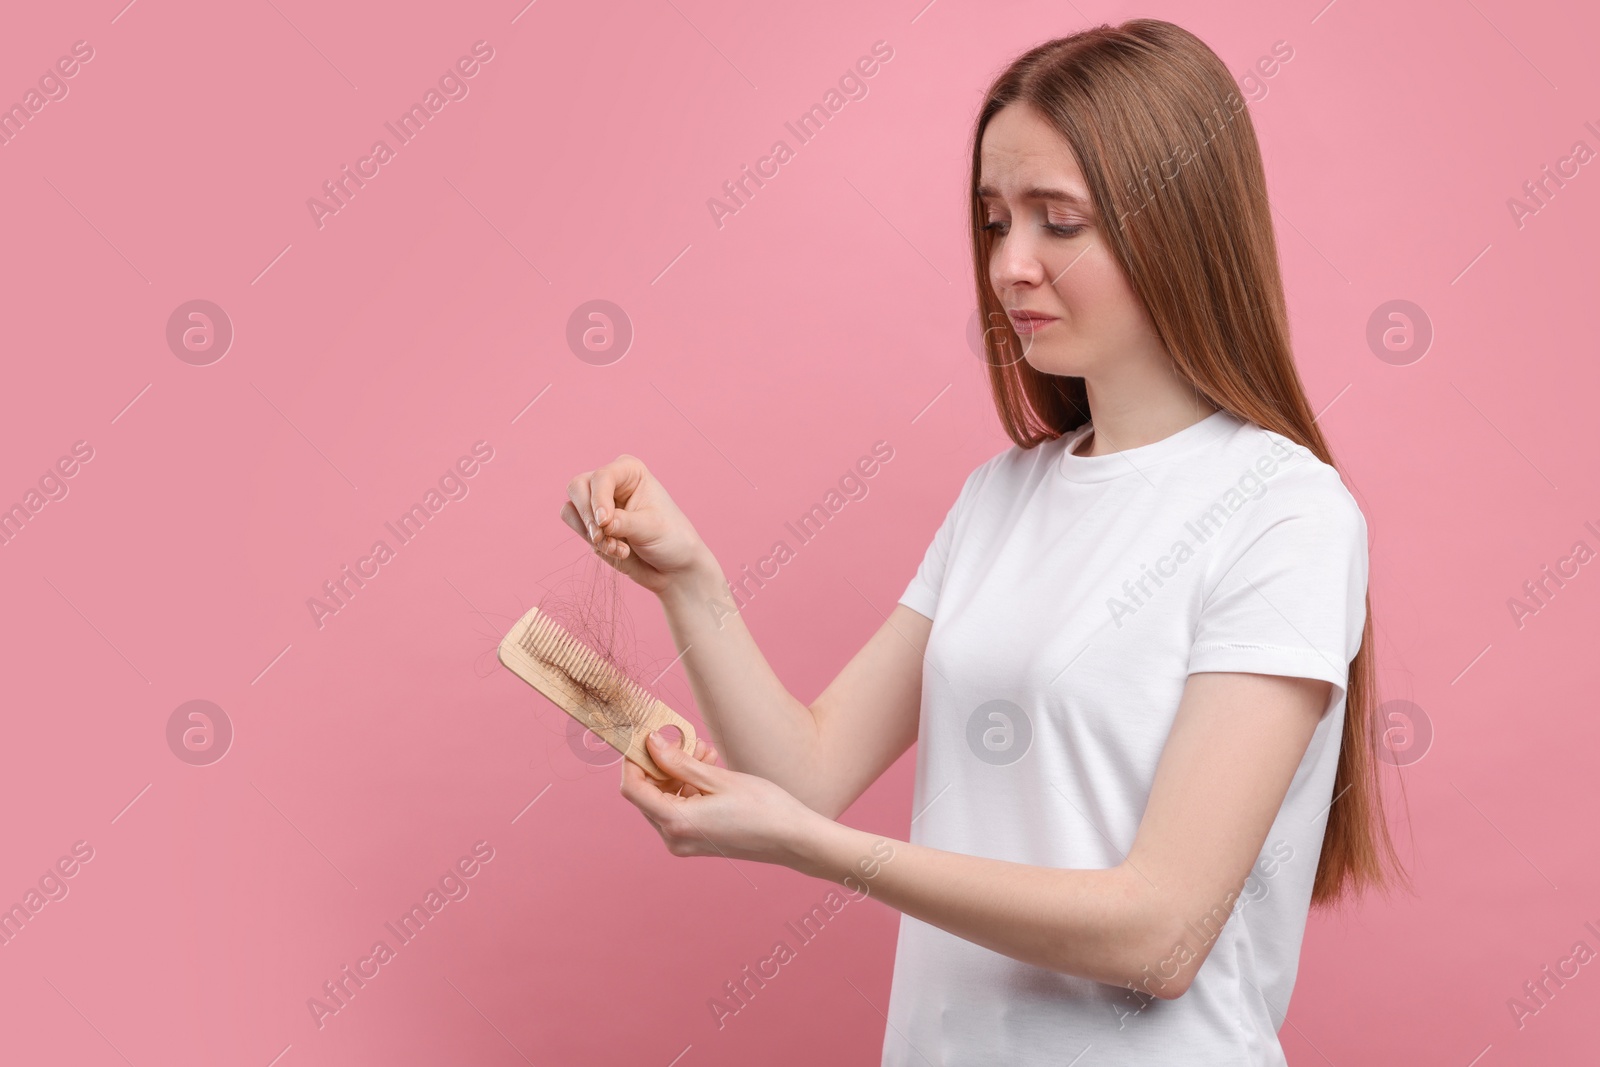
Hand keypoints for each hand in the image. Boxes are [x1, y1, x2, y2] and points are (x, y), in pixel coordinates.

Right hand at [561, 454, 715, 595]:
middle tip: (601, 536)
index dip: (599, 499)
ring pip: (571, 508)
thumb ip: (622, 523)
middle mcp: (611, 484)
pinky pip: (575, 528)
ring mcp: (599, 505)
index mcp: (630, 472)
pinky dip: (590, 541)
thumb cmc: (672, 539)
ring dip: (589, 532)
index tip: (605, 522)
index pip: (602, 476)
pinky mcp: (592, 526)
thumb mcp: (651, 528)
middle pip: (577, 487)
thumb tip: (599, 524)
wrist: (673, 568)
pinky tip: (616, 550)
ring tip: (616, 547)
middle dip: (587, 516)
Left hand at [621, 731, 822, 869]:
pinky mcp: (696, 841)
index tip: (645, 737)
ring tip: (706, 753)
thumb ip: (679, 762)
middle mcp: (673, 838)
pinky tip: (709, 770)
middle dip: (661, 763)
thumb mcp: (718, 778)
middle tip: (687, 741)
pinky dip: (688, 787)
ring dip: (678, 773)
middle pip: (647, 793)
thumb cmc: (762, 808)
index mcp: (676, 822)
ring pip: (663, 799)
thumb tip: (651, 743)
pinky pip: (679, 809)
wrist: (792, 838)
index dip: (633, 760)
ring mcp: (684, 842)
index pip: (633, 788)